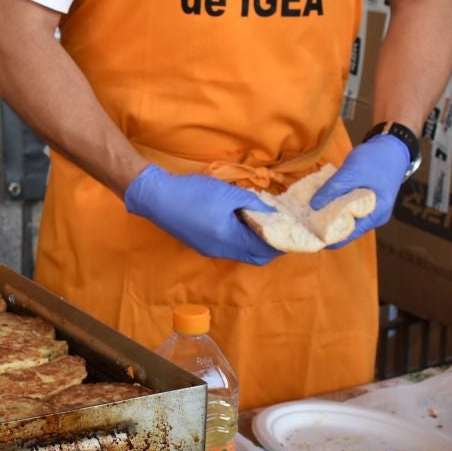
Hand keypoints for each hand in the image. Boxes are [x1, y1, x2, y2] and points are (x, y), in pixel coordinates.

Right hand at [123, 165, 279, 265]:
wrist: (157, 197)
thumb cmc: (194, 193)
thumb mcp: (228, 193)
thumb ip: (253, 204)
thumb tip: (274, 212)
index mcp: (229, 239)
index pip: (265, 250)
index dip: (281, 242)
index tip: (293, 231)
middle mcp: (222, 251)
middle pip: (255, 257)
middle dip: (271, 247)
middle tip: (281, 228)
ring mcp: (210, 250)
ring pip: (242, 253)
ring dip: (255, 243)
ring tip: (264, 223)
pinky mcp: (202, 245)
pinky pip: (230, 248)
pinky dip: (242, 240)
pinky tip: (242, 222)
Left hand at [309, 134, 407, 244]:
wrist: (392, 146)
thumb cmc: (377, 159)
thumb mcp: (351, 172)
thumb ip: (333, 189)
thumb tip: (313, 205)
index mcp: (376, 214)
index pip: (348, 234)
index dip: (328, 237)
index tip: (308, 235)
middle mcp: (374, 216)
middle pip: (346, 228)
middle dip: (326, 225)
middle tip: (304, 222)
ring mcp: (370, 208)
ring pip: (346, 217)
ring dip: (329, 213)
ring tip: (308, 212)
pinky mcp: (364, 199)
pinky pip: (348, 207)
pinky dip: (335, 204)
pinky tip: (320, 200)